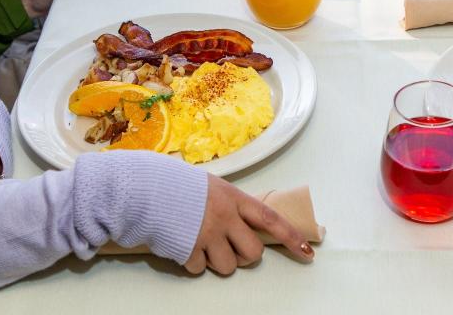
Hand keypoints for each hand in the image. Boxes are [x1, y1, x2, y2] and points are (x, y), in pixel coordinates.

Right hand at [184, 175, 314, 274]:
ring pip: (228, 267)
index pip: (271, 219)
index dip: (291, 236)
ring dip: (217, 261)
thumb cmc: (176, 184)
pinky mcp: (187, 250)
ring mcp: (207, 234)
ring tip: (201, 243)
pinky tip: (183, 244)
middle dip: (245, 256)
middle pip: (253, 252)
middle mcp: (225, 217)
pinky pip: (199, 269)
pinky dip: (192, 263)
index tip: (308, 252)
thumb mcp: (211, 186)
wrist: (143, 188)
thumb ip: (229, 204)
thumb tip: (243, 222)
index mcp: (233, 197)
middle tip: (231, 248)